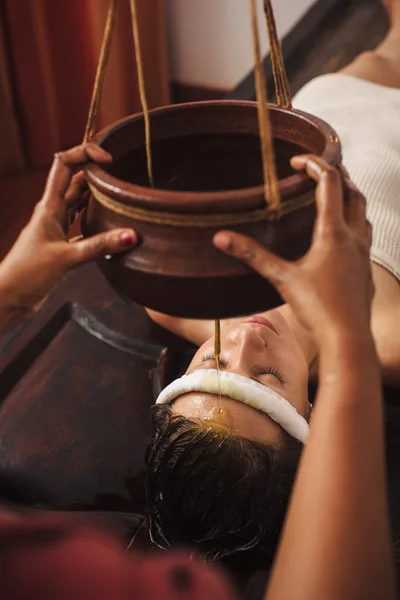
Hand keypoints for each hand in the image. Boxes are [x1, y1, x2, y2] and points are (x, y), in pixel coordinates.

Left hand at [0, 143, 136, 326]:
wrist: (9, 297)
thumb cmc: (28, 274)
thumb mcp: (67, 258)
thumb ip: (100, 245)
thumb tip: (132, 235)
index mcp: (49, 205)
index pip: (64, 164)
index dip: (85, 153)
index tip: (109, 160)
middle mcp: (53, 211)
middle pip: (76, 180)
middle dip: (97, 172)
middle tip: (123, 175)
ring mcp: (56, 227)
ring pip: (80, 201)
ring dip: (98, 194)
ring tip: (122, 194)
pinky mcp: (61, 244)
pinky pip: (81, 223)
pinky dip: (96, 219)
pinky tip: (112, 224)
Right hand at [213, 155, 373, 347]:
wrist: (348, 338)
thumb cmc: (317, 308)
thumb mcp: (281, 278)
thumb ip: (251, 255)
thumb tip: (220, 237)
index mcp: (333, 233)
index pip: (330, 183)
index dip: (315, 164)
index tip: (297, 161)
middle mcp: (354, 237)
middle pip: (353, 192)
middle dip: (337, 175)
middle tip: (316, 171)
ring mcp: (363, 253)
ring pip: (363, 213)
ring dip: (350, 197)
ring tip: (331, 196)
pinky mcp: (365, 269)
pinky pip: (364, 235)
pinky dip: (353, 223)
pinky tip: (339, 236)